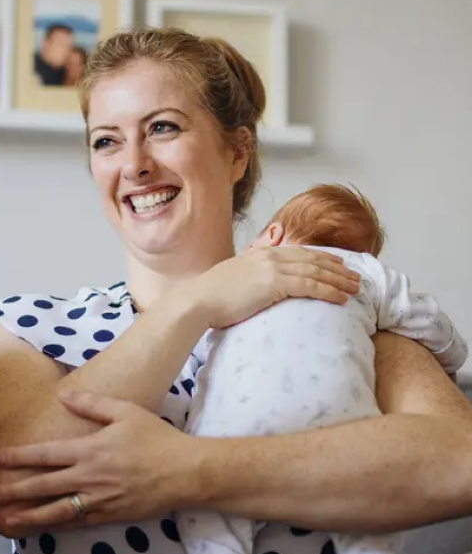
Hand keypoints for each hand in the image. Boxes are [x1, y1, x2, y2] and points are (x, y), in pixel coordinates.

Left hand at [0, 391, 193, 531]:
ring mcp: (98, 500)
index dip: (19, 457)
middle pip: (43, 486)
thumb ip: (91, 404)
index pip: (45, 455)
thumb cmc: (156, 438)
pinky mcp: (110, 516)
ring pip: (56, 510)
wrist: (184, 472)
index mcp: (90, 450)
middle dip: (14, 491)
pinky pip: (77, 522)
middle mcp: (89, 478)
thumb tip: (63, 396)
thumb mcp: (125, 412)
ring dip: (29, 514)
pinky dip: (57, 525)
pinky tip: (42, 527)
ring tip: (7, 519)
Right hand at [186, 245, 359, 329]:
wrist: (198, 300)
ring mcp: (273, 267)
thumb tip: (258, 288)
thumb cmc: (211, 297)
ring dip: (339, 280)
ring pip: (316, 271)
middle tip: (356, 277)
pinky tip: (342, 298)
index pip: (299, 252)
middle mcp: (270, 255)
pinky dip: (329, 291)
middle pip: (313, 260)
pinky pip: (310, 286)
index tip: (338, 264)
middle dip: (338, 268)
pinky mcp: (275, 283)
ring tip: (355, 289)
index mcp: (261, 253)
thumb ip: (251, 278)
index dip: (322, 257)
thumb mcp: (234, 280)